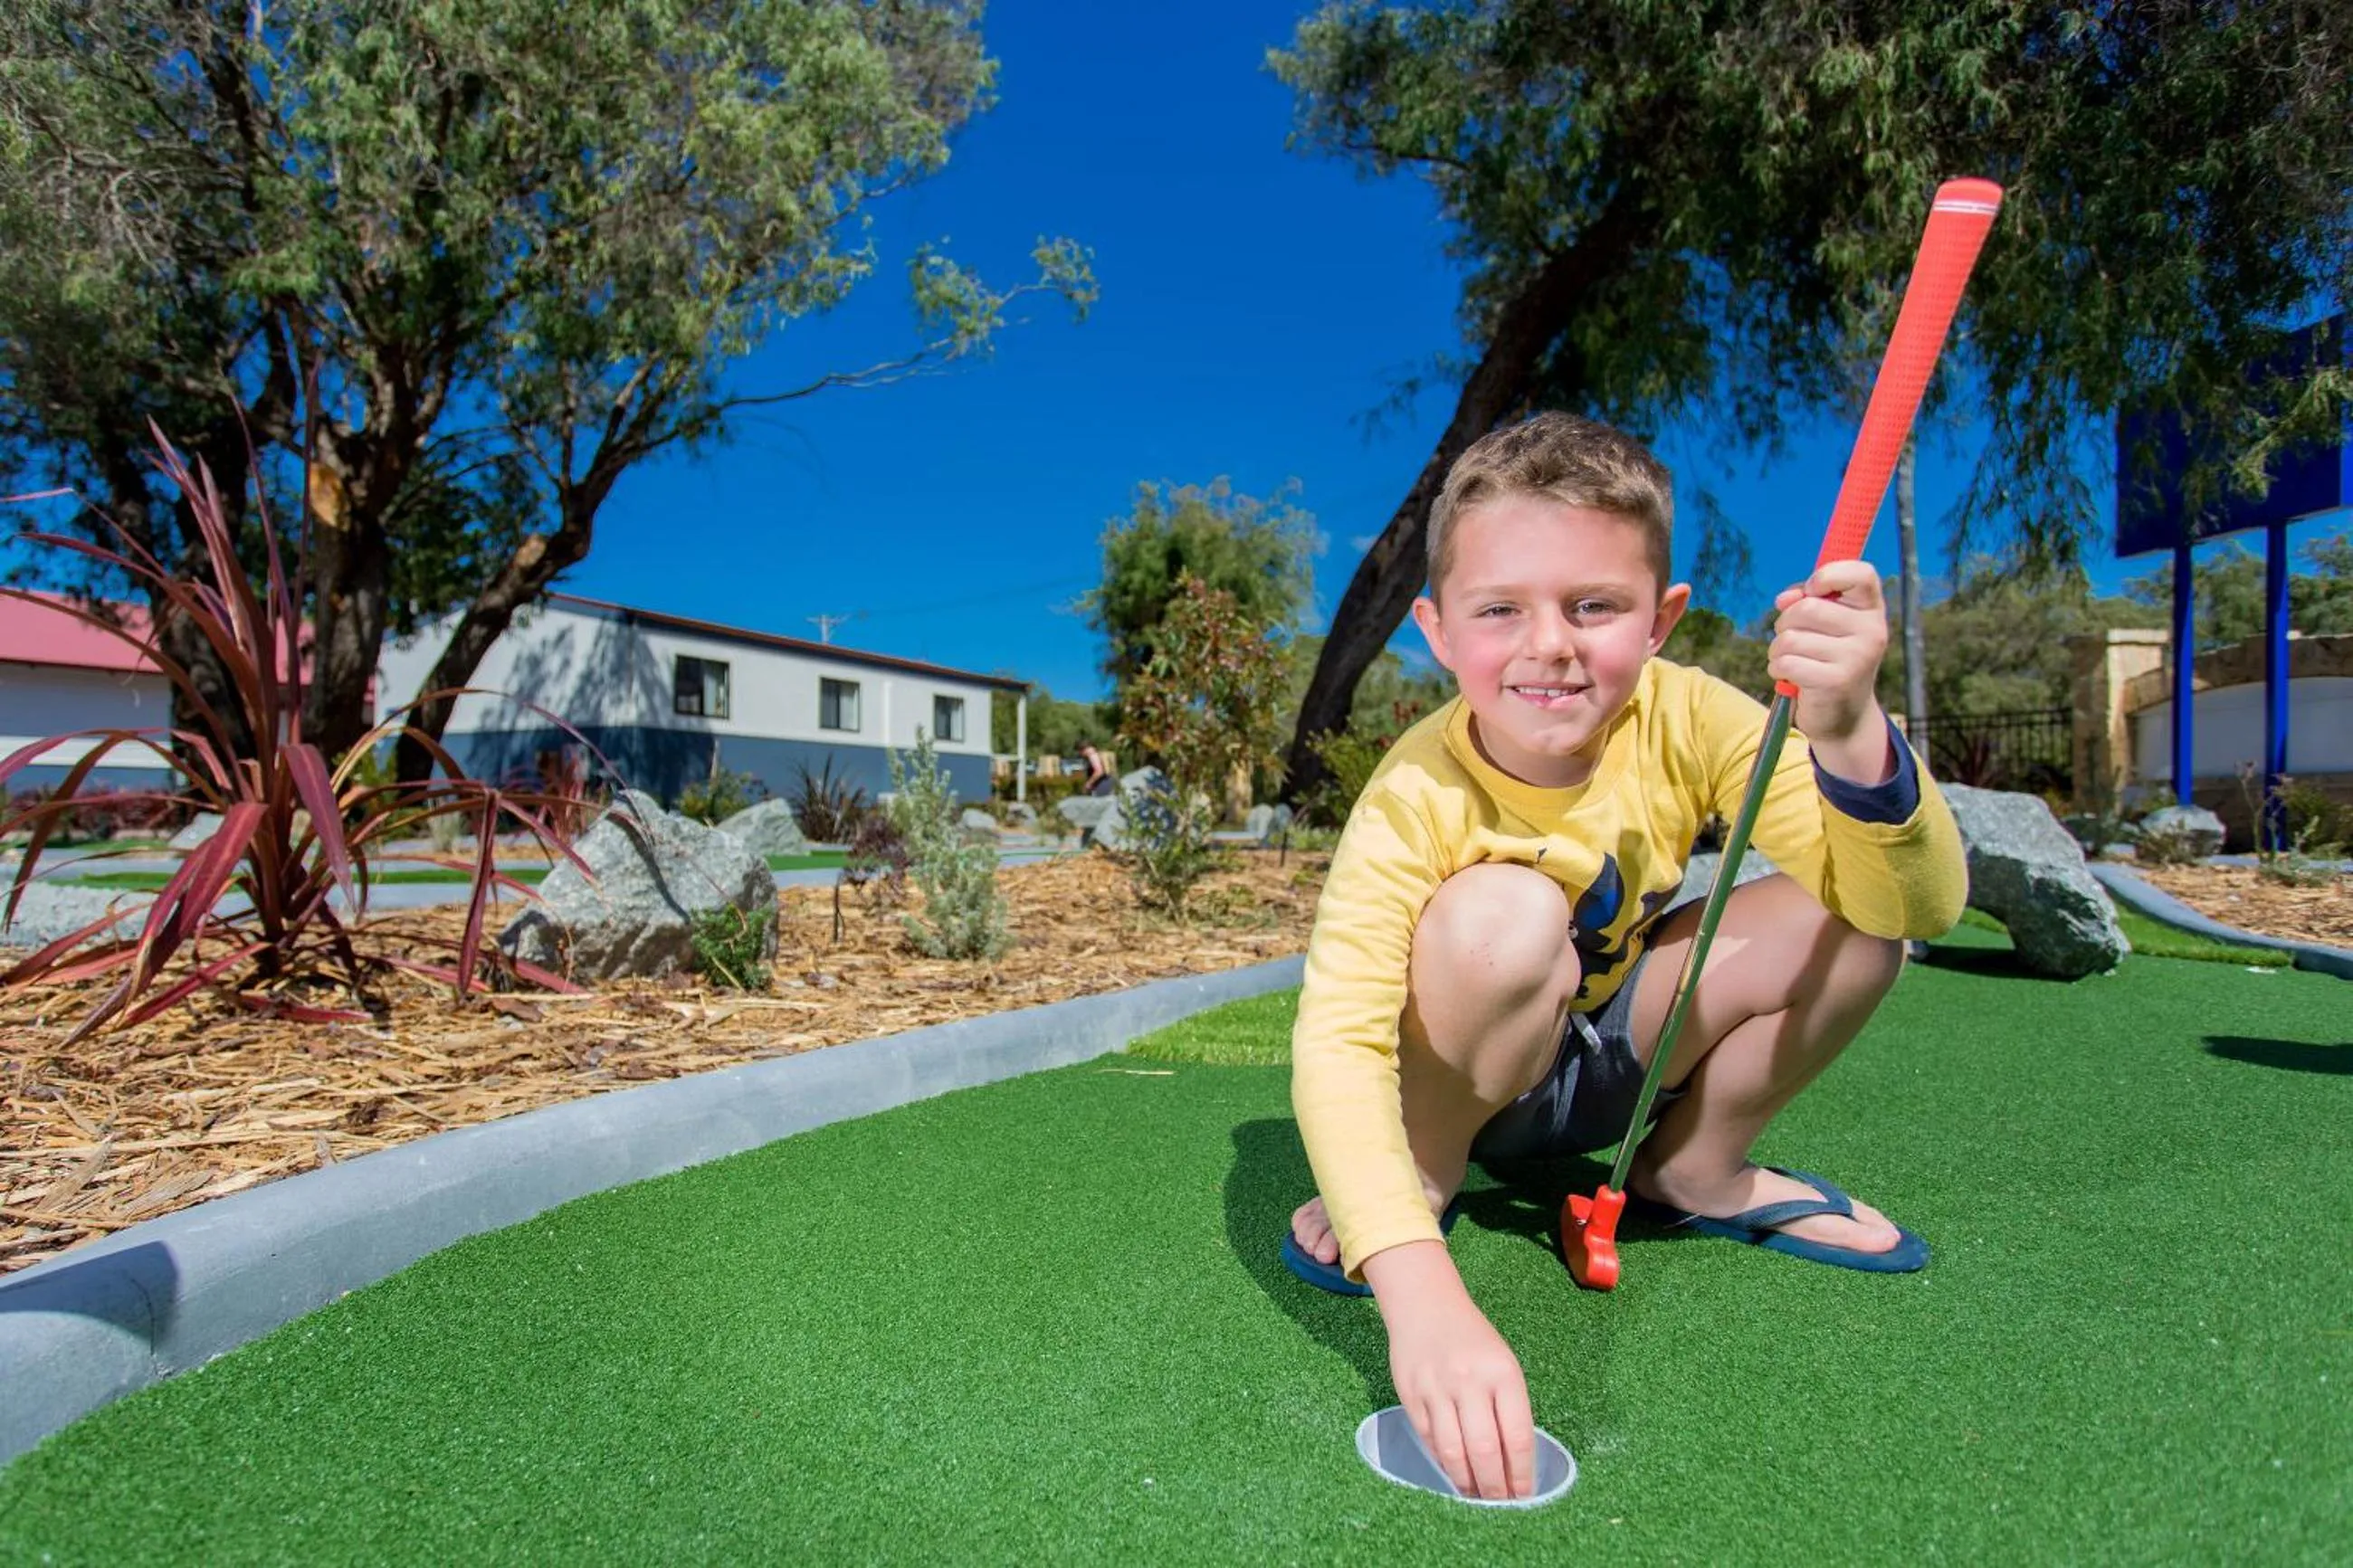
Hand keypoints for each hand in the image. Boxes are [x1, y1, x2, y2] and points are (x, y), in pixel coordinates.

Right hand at [1363, 1240, 1537, 1499]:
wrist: (1425, 1304)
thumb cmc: (1473, 1339)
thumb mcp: (1503, 1363)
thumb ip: (1508, 1408)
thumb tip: (1511, 1464)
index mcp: (1502, 1372)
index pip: (1516, 1435)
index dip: (1521, 1473)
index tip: (1524, 1496)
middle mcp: (1468, 1380)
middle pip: (1483, 1450)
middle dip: (1494, 1487)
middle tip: (1501, 1505)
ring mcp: (1436, 1388)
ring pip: (1452, 1451)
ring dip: (1466, 1482)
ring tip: (1476, 1498)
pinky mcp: (1410, 1395)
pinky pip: (1429, 1440)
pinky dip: (1442, 1462)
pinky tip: (1453, 1473)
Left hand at [1769, 560, 1893, 784]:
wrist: (1843, 714)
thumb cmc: (1828, 658)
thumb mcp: (1824, 623)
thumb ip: (1805, 600)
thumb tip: (1784, 599)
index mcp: (1871, 609)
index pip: (1860, 573)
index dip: (1827, 574)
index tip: (1811, 589)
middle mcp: (1871, 630)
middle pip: (1807, 608)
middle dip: (1785, 623)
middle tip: (1793, 638)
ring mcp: (1856, 657)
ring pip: (1790, 637)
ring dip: (1778, 649)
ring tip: (1792, 660)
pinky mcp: (1836, 681)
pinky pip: (1786, 662)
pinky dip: (1778, 669)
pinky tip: (1790, 677)